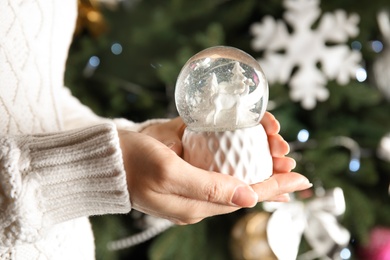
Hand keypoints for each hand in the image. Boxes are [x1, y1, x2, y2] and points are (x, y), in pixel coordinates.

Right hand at [119, 114, 310, 223]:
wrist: (105, 161)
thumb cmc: (132, 164)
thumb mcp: (169, 173)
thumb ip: (208, 187)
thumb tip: (248, 198)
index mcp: (196, 204)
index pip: (246, 195)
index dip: (275, 186)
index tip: (301, 178)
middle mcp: (198, 198)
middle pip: (244, 189)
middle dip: (272, 176)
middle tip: (293, 163)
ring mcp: (192, 186)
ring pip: (234, 179)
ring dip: (258, 168)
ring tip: (279, 156)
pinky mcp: (186, 173)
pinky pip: (219, 170)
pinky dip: (238, 162)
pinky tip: (249, 157)